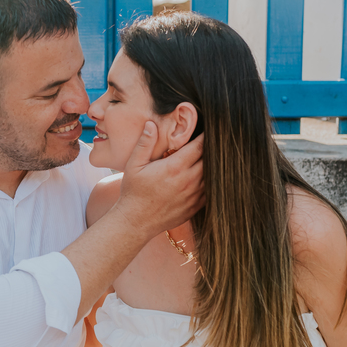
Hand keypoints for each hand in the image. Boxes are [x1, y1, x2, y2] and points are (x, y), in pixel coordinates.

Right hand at [116, 121, 203, 237]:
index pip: (199, 146)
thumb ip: (144, 144)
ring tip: (212, 157)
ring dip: (212, 166)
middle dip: (211, 149)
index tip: (209, 129)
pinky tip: (208, 177)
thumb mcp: (134, 165)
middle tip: (213, 141)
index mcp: (175, 167)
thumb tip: (151, 124)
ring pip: (213, 175)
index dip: (206, 136)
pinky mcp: (195, 206)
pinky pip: (210, 191)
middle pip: (209, 159)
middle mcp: (188, 181)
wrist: (136, 222)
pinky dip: (211, 182)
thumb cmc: (133, 192)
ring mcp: (194, 195)